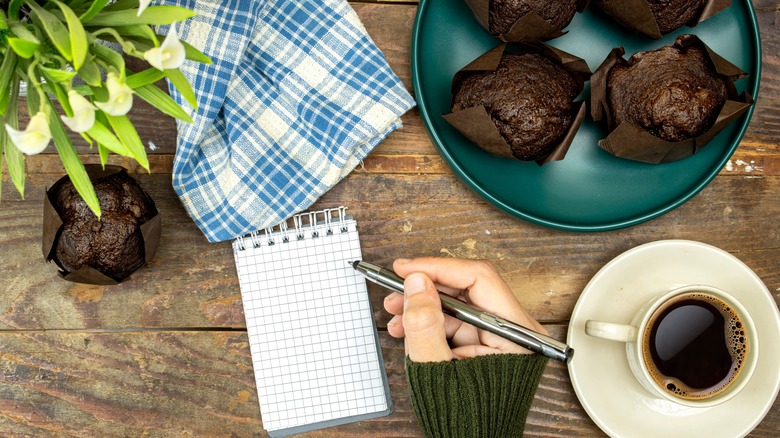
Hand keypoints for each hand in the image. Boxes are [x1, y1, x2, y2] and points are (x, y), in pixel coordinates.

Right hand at [384, 257, 547, 361]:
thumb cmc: (467, 421)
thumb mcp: (437, 370)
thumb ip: (424, 325)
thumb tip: (416, 284)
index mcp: (518, 334)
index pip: (478, 279)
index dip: (438, 268)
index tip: (407, 268)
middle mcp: (514, 331)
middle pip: (467, 289)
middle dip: (425, 288)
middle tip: (394, 289)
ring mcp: (499, 338)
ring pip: (457, 306)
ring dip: (422, 306)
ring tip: (394, 314)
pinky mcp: (485, 346)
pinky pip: (454, 324)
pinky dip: (428, 323)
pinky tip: (405, 328)